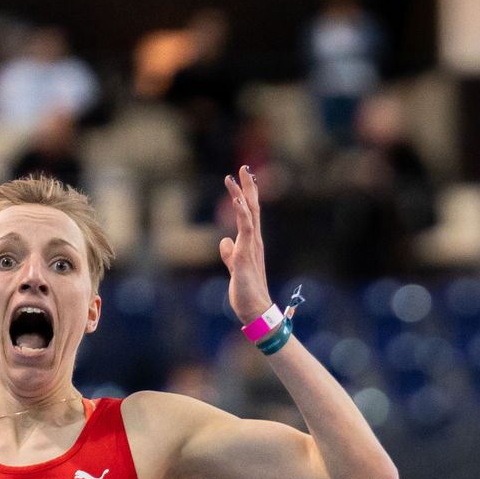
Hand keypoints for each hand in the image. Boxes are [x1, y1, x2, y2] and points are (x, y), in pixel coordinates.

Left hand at [220, 166, 271, 324]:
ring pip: (248, 214)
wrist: (255, 310)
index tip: (242, 178)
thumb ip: (229, 254)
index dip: (246, 195)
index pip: (249, 214)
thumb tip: (224, 242)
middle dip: (247, 188)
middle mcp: (254, 241)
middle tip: (243, 168)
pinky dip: (242, 213)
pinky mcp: (245, 255)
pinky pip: (245, 229)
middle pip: (252, 208)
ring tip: (236, 177)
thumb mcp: (234, 268)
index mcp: (251, 244)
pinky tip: (237, 201)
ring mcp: (251, 247)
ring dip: (241, 195)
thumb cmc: (246, 292)